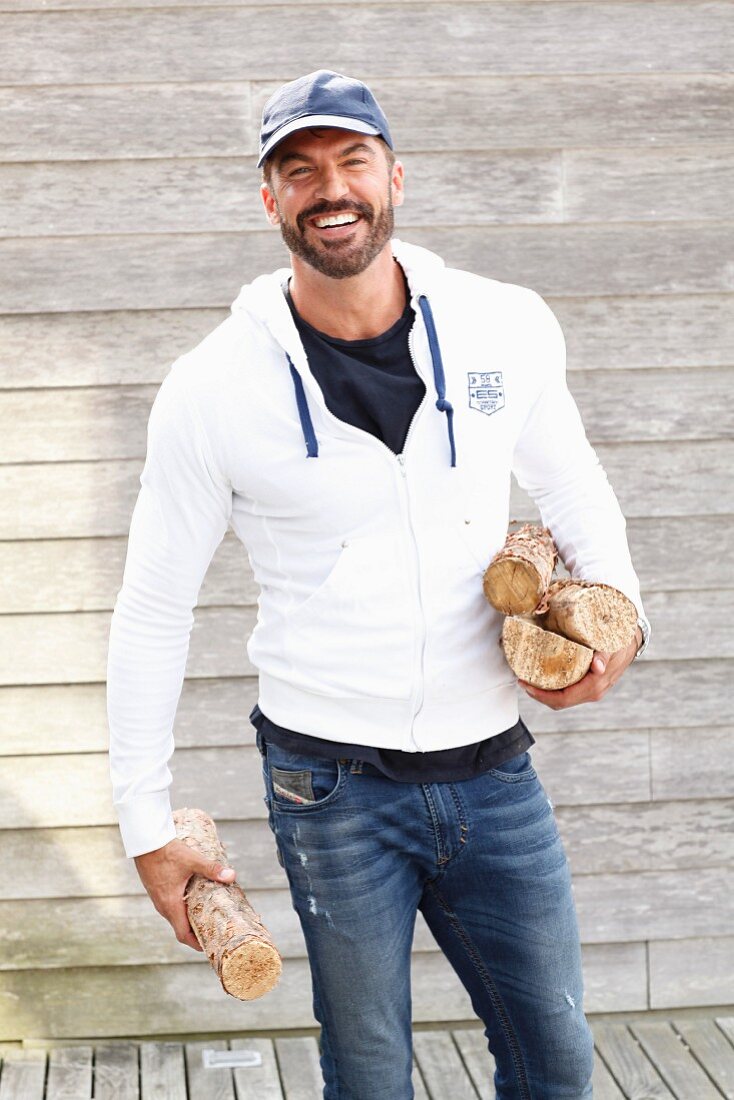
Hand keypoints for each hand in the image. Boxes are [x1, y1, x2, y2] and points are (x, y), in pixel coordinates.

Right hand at [134, 838, 236, 951]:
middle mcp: (163, 906)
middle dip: (197, 932)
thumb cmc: (167, 852)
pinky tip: (194, 899)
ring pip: (175, 917)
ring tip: (207, 916)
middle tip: (215, 930)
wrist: (145, 841)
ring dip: (190, 919)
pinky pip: (171, 907)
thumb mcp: (192, 860)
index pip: (183, 935)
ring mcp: (158, 899)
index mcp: (171, 905)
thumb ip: (212, 869)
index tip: (210, 945)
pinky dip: (183, 909)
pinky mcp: (157, 891)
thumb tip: (232, 876)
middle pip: (180, 928)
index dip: (197, 943)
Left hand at [518, 627, 640, 710]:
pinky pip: (568, 692)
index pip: (562, 699)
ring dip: (545, 692)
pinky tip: (543, 677)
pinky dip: (554, 688)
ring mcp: (591, 691)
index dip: (541, 696)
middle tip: (522, 680)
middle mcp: (592, 693)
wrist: (630, 641)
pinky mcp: (589, 686)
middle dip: (539, 695)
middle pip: (559, 702)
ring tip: (529, 678)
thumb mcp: (611, 645)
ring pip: (563, 699)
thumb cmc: (619, 642)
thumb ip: (604, 656)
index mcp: (594, 686)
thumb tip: (597, 668)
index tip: (525, 684)